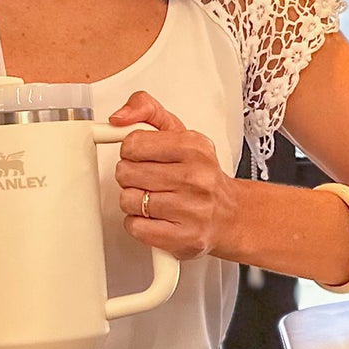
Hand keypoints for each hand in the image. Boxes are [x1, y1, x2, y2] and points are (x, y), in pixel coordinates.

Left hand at [109, 90, 236, 260]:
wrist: (229, 214)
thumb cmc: (200, 174)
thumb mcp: (179, 132)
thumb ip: (147, 111)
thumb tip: (119, 117)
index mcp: (194, 147)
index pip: (134, 143)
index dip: (130, 151)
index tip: (141, 155)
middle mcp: (196, 178)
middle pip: (127, 173)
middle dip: (130, 176)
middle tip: (148, 178)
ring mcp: (191, 210)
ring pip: (128, 200)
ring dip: (134, 200)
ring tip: (153, 198)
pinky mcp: (183, 238)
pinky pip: (135, 227)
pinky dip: (138, 223)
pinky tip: (154, 217)